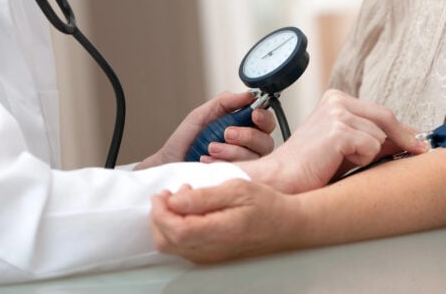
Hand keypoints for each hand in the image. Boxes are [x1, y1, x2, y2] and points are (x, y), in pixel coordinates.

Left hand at [137, 91, 276, 167]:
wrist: (170, 162)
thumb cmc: (186, 140)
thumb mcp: (202, 115)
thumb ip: (225, 102)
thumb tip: (248, 95)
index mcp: (244, 128)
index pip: (266, 122)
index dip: (264, 118)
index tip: (253, 114)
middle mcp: (248, 147)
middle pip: (266, 141)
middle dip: (247, 135)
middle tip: (226, 133)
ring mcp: (244, 165)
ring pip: (255, 158)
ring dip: (232, 151)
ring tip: (210, 148)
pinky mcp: (236, 179)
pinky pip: (242, 172)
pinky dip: (224, 163)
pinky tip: (208, 161)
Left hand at [151, 180, 299, 262]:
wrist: (286, 225)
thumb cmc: (267, 205)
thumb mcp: (237, 189)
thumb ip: (203, 197)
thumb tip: (174, 200)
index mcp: (218, 232)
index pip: (174, 230)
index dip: (160, 211)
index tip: (163, 193)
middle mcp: (211, 250)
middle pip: (166, 241)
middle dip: (159, 216)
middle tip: (170, 194)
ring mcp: (210, 256)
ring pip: (171, 246)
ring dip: (167, 222)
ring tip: (184, 199)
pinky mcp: (211, 256)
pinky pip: (182, 247)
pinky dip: (177, 229)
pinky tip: (191, 212)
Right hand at [238, 89, 427, 193]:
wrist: (281, 180)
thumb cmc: (311, 168)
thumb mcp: (348, 149)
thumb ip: (373, 140)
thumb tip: (410, 141)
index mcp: (336, 99)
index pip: (380, 112)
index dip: (403, 130)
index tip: (420, 142)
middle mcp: (337, 100)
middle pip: (386, 117)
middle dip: (404, 138)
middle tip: (421, 151)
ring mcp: (337, 113)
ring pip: (380, 136)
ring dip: (369, 155)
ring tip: (341, 162)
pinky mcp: (338, 129)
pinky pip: (371, 147)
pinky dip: (361, 160)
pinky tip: (336, 162)